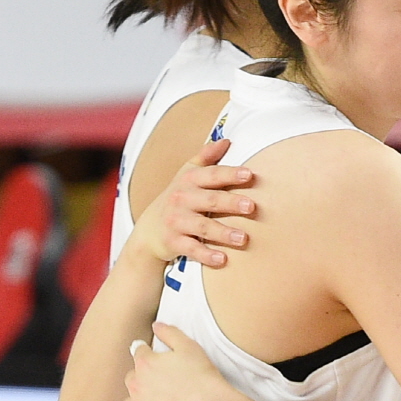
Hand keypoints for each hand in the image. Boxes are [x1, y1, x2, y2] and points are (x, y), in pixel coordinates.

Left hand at [124, 323, 229, 400]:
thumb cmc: (202, 377)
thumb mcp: (190, 347)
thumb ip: (170, 333)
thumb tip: (155, 325)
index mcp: (145, 362)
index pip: (138, 352)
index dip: (148, 355)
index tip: (156, 360)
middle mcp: (135, 384)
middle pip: (131, 379)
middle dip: (142, 380)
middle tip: (162, 385)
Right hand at [133, 140, 256, 268]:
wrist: (149, 230)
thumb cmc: (178, 199)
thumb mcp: (186, 175)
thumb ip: (206, 158)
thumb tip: (227, 140)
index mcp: (188, 181)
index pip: (211, 175)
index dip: (229, 174)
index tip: (249, 174)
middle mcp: (181, 200)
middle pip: (209, 200)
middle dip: (230, 203)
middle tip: (251, 207)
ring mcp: (177, 222)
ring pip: (202, 227)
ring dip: (223, 232)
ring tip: (243, 238)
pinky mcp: (174, 243)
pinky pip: (192, 249)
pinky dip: (206, 255)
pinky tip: (223, 259)